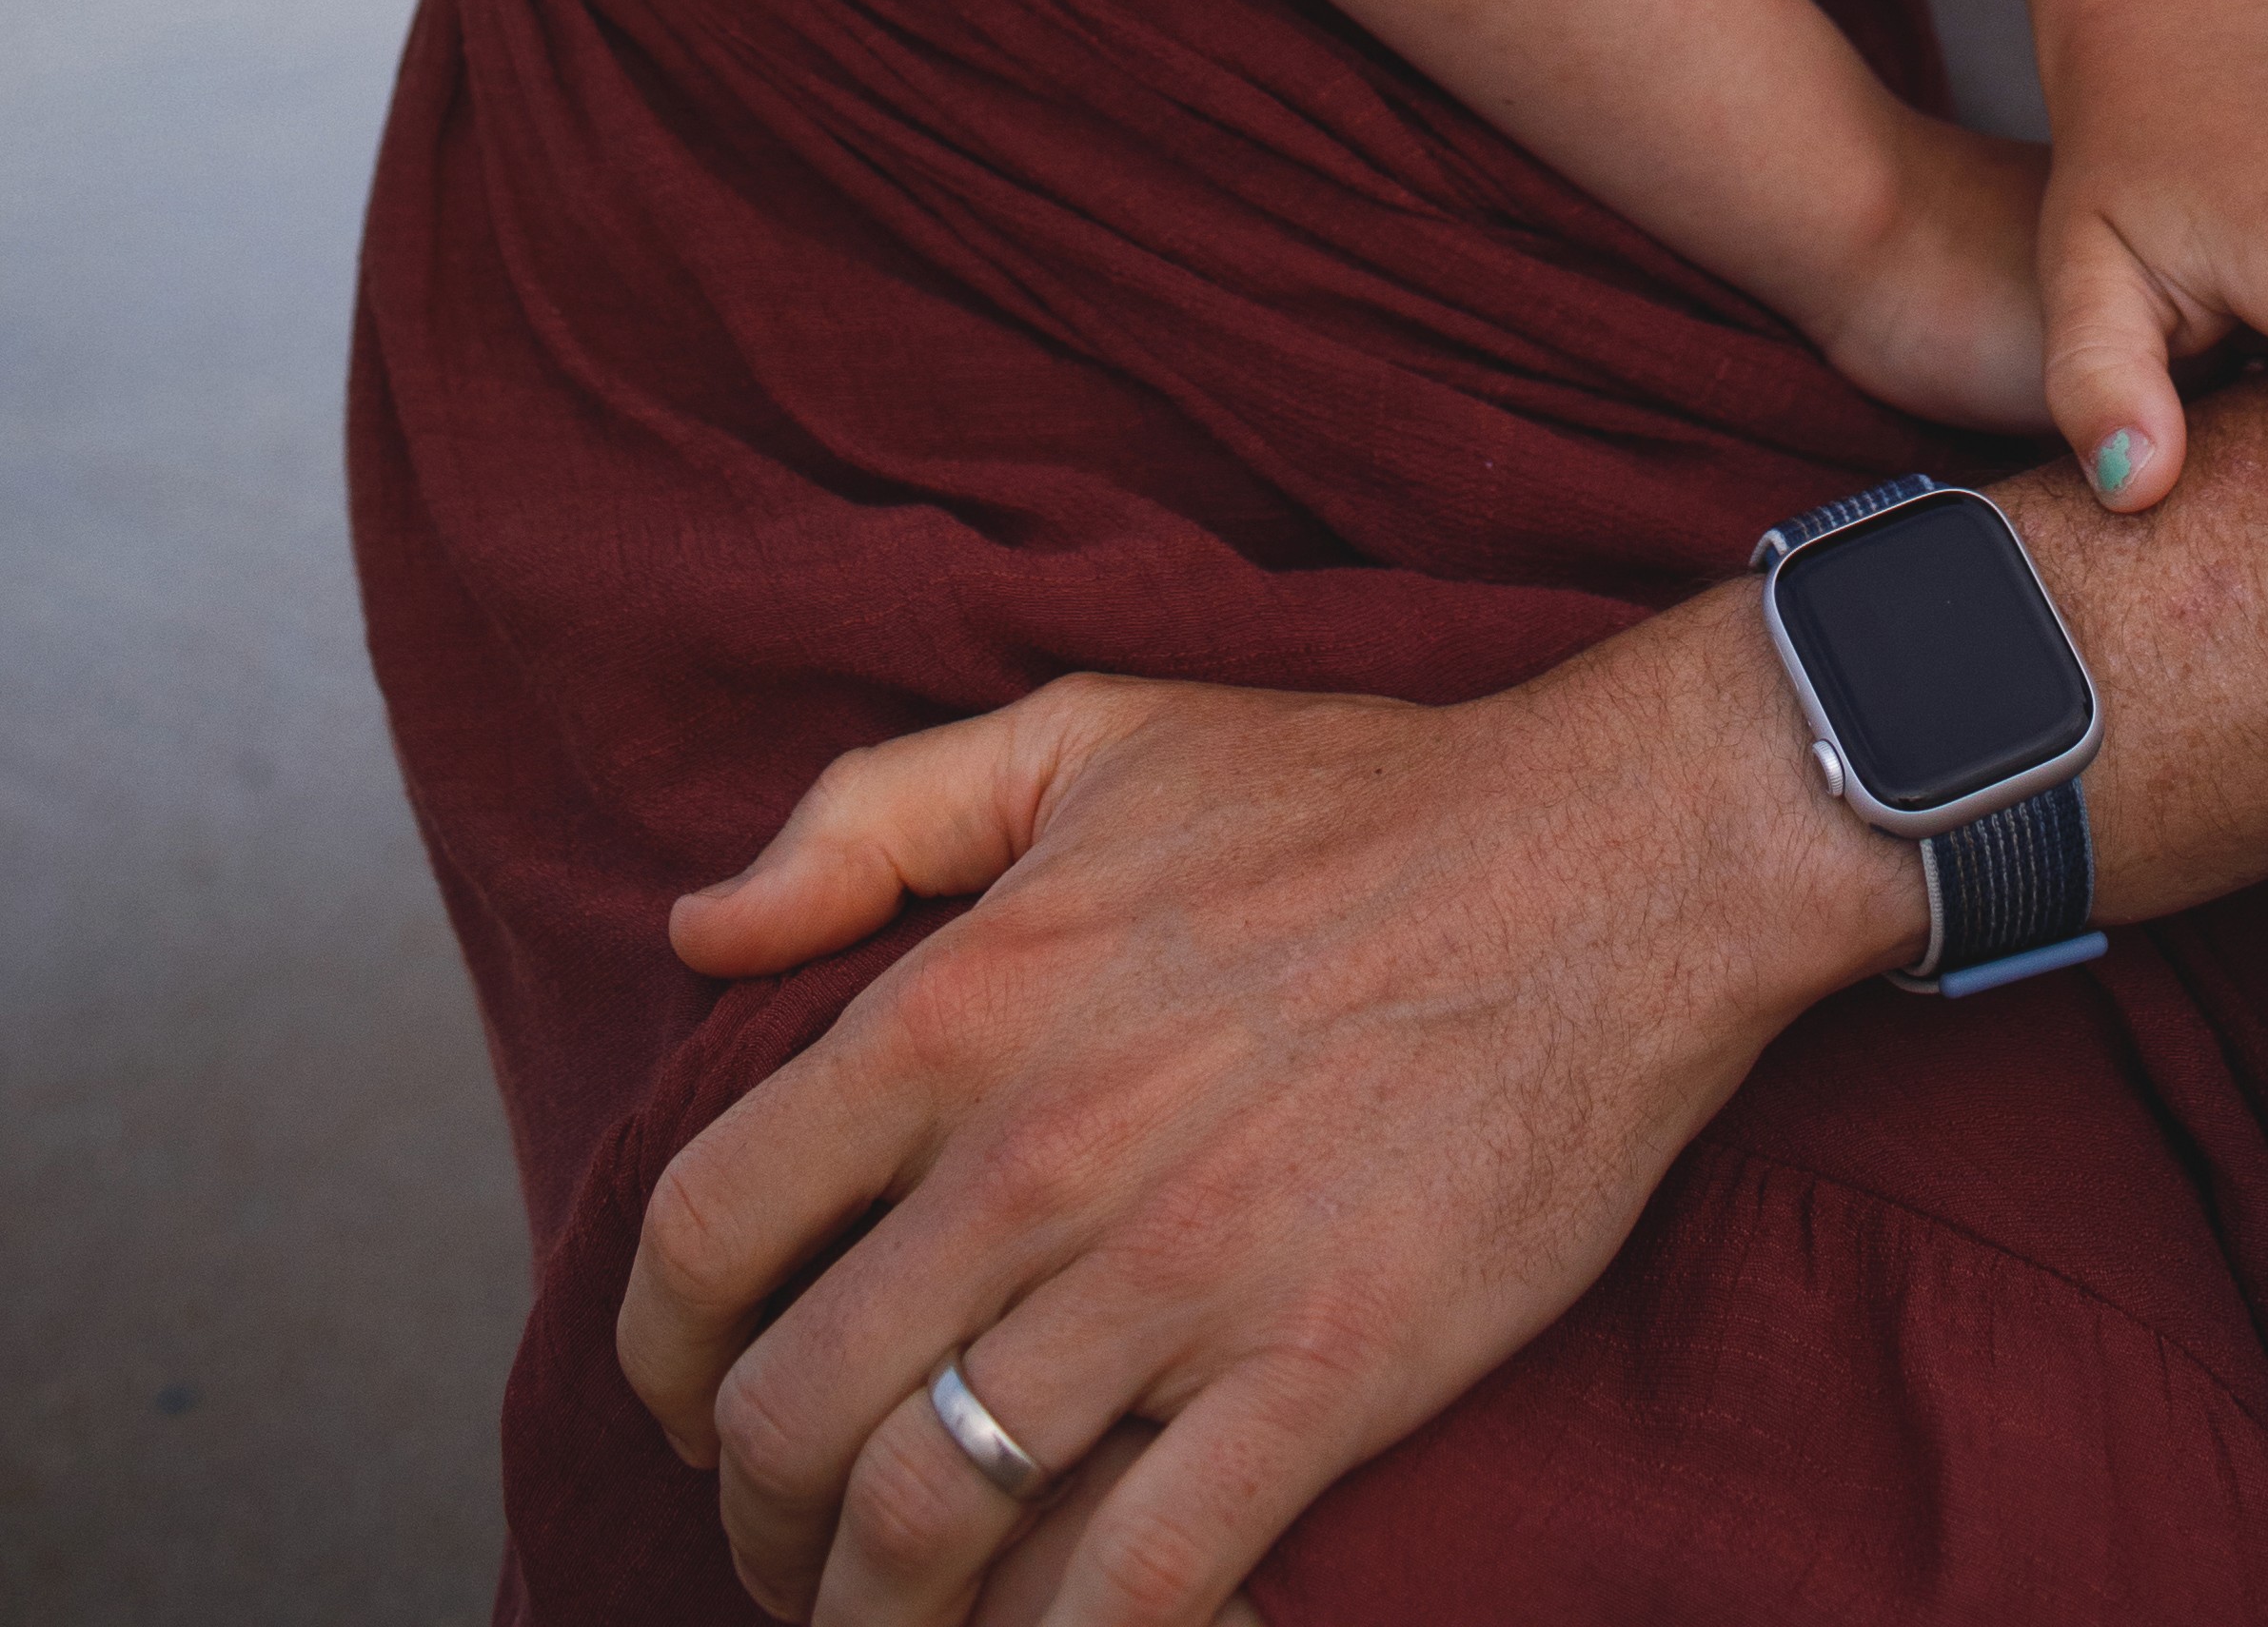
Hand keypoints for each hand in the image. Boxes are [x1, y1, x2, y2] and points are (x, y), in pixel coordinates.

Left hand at [619, 608, 1903, 1624]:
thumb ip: (869, 814)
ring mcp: (1176, 1283)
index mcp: (960, 1003)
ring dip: (868, 1616)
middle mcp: (1037, 1157)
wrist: (1609, 862)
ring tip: (875, 1626)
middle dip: (751, 1519)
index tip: (682, 1397)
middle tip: (777, 1545)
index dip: (658, 1350)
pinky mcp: (1317, 1382)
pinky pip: (1131, 1588)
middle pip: (794, 1415)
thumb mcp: (1087, 731)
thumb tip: (699, 926)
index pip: (707, 1231)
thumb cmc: (1349, 797)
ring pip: (931, 1523)